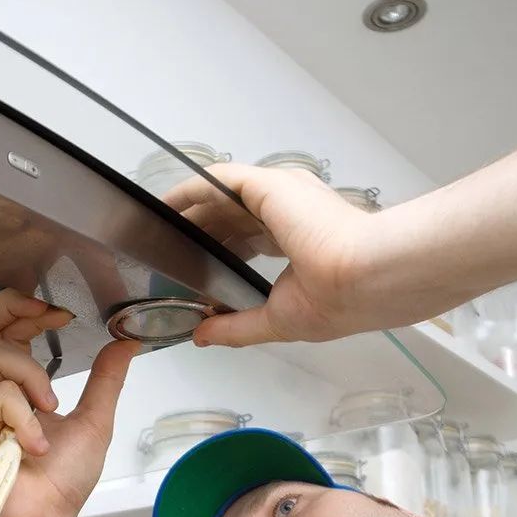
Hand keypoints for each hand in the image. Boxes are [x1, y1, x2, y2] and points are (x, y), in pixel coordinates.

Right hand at [0, 290, 139, 516]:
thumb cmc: (58, 484)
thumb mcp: (94, 420)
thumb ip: (105, 380)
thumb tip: (126, 344)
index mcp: (11, 386)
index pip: (4, 329)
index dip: (26, 309)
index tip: (61, 314)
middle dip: (13, 308)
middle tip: (49, 315)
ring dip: (33, 375)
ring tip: (50, 409)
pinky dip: (24, 417)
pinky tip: (34, 445)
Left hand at [164, 164, 383, 344]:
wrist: (361, 278)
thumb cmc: (337, 299)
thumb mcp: (277, 319)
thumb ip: (237, 325)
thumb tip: (202, 334)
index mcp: (301, 239)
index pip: (251, 241)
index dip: (220, 254)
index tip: (194, 271)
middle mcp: (291, 212)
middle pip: (232, 219)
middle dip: (200, 235)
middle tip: (164, 253)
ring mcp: (280, 195)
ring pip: (222, 199)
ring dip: (189, 212)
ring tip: (155, 228)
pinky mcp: (268, 185)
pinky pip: (218, 182)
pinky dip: (189, 191)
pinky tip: (165, 203)